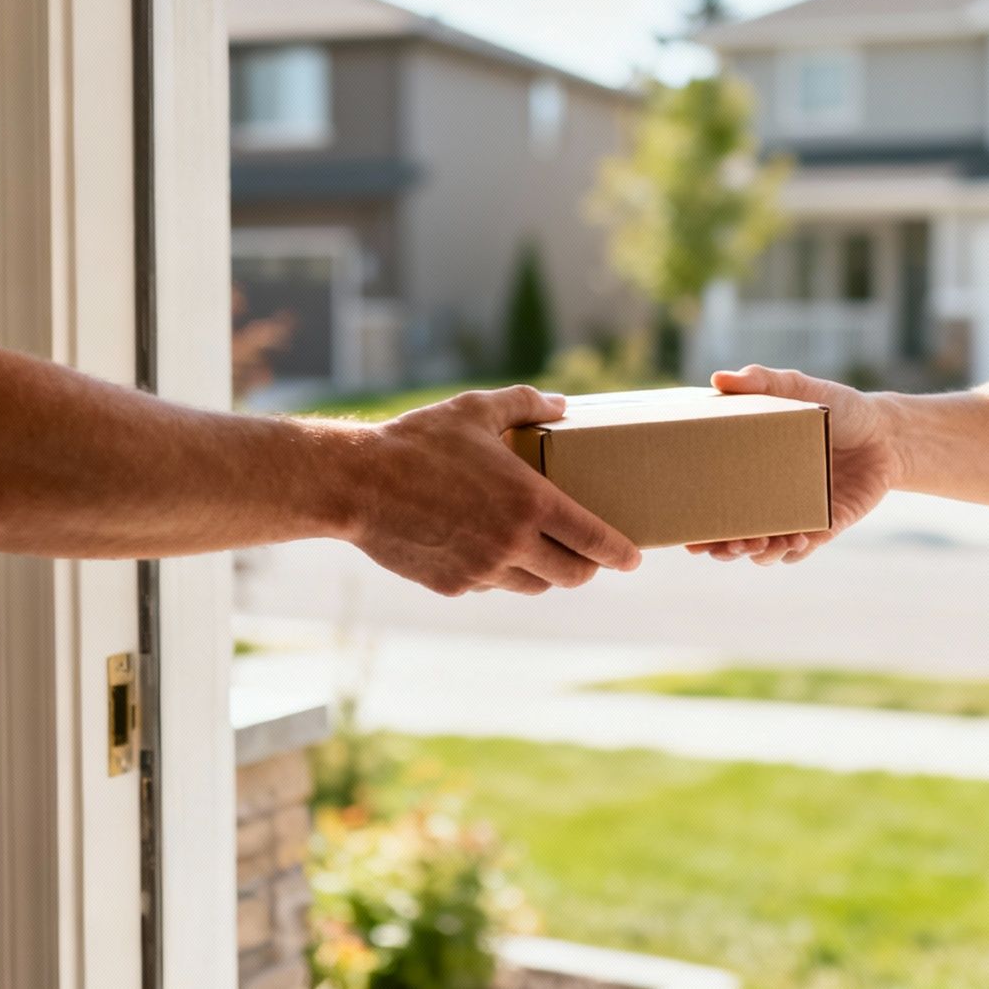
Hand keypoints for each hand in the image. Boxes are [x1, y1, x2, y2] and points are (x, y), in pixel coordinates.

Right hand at [352, 386, 642, 595]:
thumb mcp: (475, 409)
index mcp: (531, 502)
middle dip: (587, 567)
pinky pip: (491, 585)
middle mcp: (514, 543)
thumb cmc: (418, 441)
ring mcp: (483, 570)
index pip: (594, 539)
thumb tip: (560, 404)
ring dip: (544, 573)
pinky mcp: (454, 585)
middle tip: (588, 556)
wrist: (356, 484)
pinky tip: (488, 551)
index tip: (632, 556)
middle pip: (572, 574)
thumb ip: (525, 403)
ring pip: (534, 585)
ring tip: (540, 553)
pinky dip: (499, 574)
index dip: (619, 551)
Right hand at [687, 366, 898, 564]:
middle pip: (734, 538)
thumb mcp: (798, 390)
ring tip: (753, 544)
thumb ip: (762, 382)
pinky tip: (794, 540)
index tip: (684, 534)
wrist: (888, 431)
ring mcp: (797, 516)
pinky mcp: (826, 525)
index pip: (714, 504)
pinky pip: (804, 547)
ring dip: (755, 553)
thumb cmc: (839, 409)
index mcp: (751, 473)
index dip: (697, 524)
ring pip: (766, 550)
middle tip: (719, 545)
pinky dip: (795, 549)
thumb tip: (719, 378)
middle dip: (722, 548)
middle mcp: (769, 501)